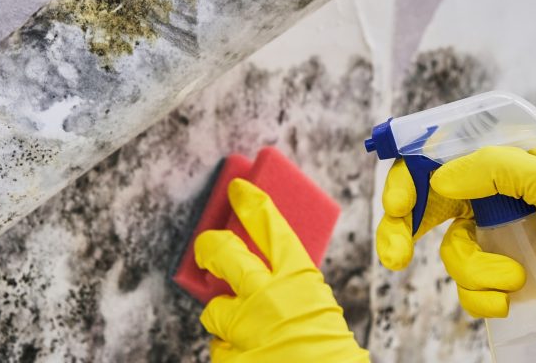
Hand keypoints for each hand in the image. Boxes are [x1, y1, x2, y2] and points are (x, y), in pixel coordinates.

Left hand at [195, 179, 368, 361]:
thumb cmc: (329, 351)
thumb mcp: (317, 304)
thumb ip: (290, 285)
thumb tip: (259, 272)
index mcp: (299, 279)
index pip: (270, 227)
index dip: (251, 204)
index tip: (237, 189)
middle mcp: (268, 297)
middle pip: (225, 253)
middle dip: (210, 246)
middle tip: (206, 247)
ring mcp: (246, 328)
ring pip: (214, 309)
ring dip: (225, 318)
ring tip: (246, 330)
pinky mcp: (231, 356)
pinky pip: (219, 347)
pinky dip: (231, 351)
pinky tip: (250, 355)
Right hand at [377, 155, 525, 317]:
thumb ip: (499, 168)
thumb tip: (439, 178)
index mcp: (505, 161)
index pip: (439, 156)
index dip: (407, 177)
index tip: (396, 206)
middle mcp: (492, 194)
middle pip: (424, 204)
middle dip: (400, 231)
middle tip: (396, 257)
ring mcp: (492, 235)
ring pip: (449, 251)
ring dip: (472, 272)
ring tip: (515, 278)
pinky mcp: (497, 272)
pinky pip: (464, 287)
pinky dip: (478, 299)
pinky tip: (507, 301)